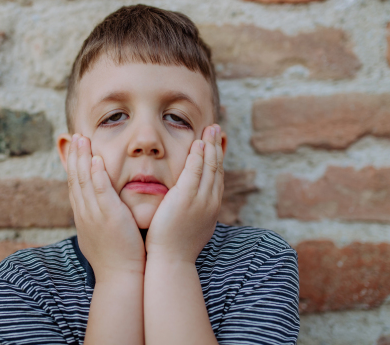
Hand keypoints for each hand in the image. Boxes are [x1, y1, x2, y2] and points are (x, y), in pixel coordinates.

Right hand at [67, 134, 145, 281]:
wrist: (120, 277)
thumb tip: (101, 212)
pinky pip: (100, 192)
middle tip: (74, 135)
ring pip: (84, 181)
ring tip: (81, 138)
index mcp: (83, 217)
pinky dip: (96, 175)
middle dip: (74, 156)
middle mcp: (84, 214)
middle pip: (75, 179)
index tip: (75, 149)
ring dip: (82, 158)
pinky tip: (95, 160)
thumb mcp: (102, 236)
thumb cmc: (117, 258)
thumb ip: (100, 220)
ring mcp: (94, 215)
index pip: (74, 186)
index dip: (73, 166)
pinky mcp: (109, 217)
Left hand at [145, 124, 223, 263]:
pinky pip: (195, 171)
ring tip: (210, 129)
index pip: (217, 178)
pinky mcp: (186, 198)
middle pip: (218, 168)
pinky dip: (198, 156)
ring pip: (209, 166)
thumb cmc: (175, 247)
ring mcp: (200, 199)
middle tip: (216, 129)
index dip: (217, 159)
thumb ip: (192, 213)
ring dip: (210, 146)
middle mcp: (210, 202)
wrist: (171, 261)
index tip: (216, 144)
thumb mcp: (191, 227)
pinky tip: (198, 143)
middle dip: (217, 147)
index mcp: (211, 208)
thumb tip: (191, 207)